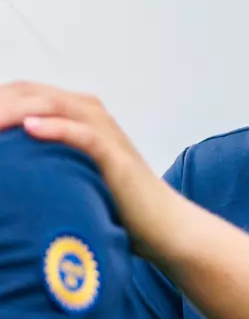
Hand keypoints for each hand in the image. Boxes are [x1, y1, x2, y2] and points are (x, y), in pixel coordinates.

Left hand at [0, 82, 181, 260]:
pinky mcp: (117, 155)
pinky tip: (30, 129)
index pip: (20, 93)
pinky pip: (84, 134)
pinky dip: (56, 128)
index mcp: (76, 114)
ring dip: (12, 110)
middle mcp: (90, 114)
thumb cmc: (114, 203)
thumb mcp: (69, 172)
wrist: (162, 225)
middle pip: (29, 93)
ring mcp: (105, 132)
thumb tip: (6, 165)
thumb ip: (41, 159)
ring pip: (51, 106)